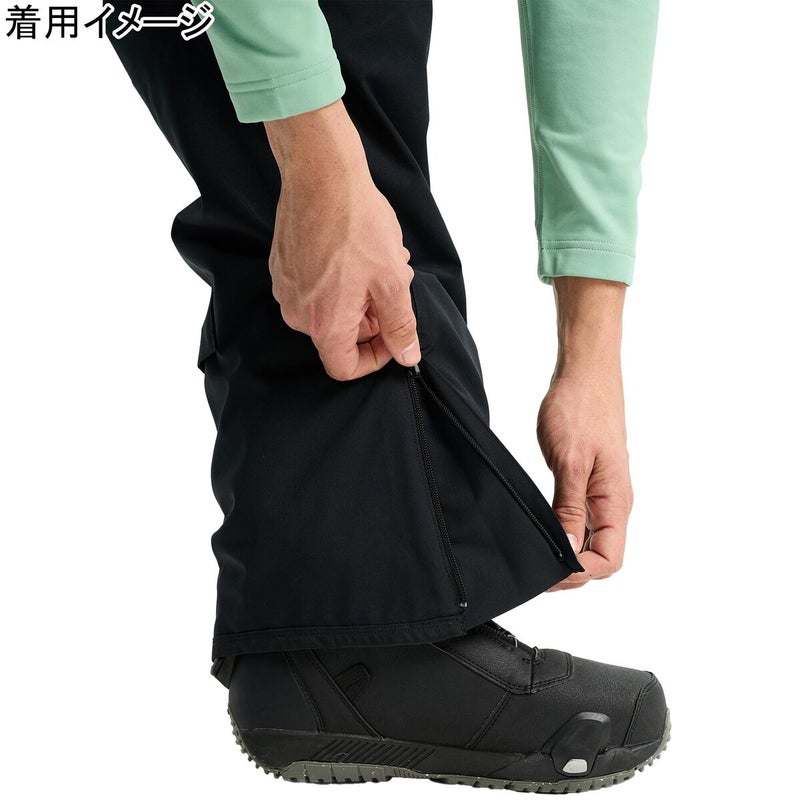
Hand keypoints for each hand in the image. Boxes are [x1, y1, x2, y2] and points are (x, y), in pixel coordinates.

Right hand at [264, 100, 419, 380]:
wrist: (320, 173)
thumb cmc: (356, 224)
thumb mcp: (392, 280)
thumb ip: (400, 325)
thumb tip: (406, 355)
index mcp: (324, 324)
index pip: (345, 368)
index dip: (374, 359)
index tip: (393, 336)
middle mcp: (298, 313)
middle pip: (340, 337)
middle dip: (372, 317)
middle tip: (394, 283)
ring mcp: (286, 289)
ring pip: (330, 309)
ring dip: (360, 295)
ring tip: (380, 261)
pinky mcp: (283, 267)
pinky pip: (316, 288)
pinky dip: (341, 279)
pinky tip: (358, 249)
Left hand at [537, 277, 632, 589]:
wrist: (585, 372)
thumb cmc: (581, 407)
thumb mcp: (570, 461)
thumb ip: (569, 508)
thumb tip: (569, 552)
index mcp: (616, 501)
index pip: (609, 559)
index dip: (580, 575)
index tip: (548, 575)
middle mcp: (614, 502)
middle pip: (600, 555)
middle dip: (571, 571)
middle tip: (535, 572)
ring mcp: (602, 492)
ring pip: (590, 539)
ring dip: (567, 553)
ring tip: (535, 557)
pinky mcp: (589, 481)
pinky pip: (580, 519)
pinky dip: (563, 532)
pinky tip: (543, 531)